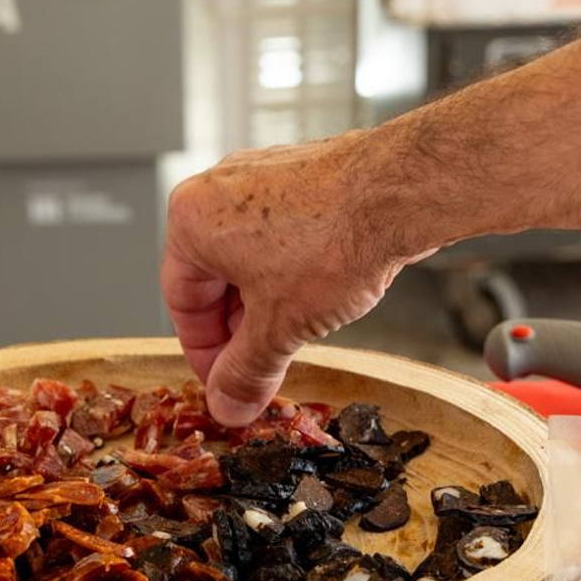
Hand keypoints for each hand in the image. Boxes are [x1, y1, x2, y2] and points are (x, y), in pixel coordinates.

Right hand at [161, 129, 435, 426]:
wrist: (400, 193)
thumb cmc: (335, 238)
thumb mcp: (279, 328)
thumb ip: (246, 373)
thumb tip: (229, 404)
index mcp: (191, 220)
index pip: (181, 302)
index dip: (203, 353)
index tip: (223, 380)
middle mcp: (219, 189)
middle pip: (214, 280)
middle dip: (238, 332)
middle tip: (259, 369)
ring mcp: (261, 177)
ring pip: (250, 259)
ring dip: (265, 306)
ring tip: (293, 337)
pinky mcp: (300, 176)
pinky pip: (280, 236)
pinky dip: (289, 273)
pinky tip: (317, 299)